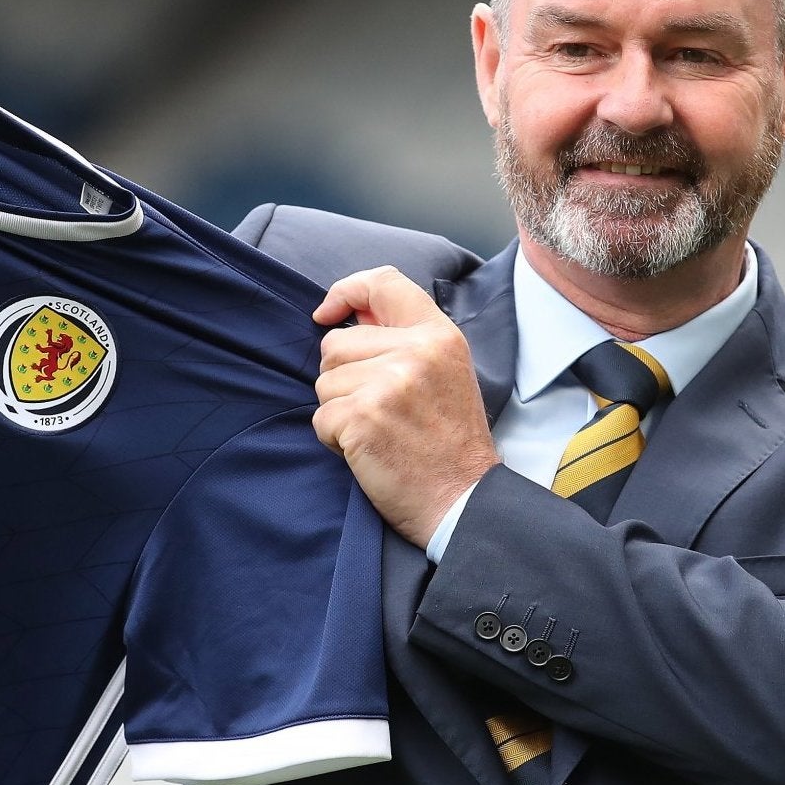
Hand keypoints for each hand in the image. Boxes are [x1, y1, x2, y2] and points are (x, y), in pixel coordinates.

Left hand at [311, 267, 500, 548]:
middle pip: (335, 343)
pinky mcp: (363, 417)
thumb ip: (403, 339)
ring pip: (324, 381)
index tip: (326, 314)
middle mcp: (416, 351)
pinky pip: (321, 417)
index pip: (383, 282)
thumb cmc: (450, 443)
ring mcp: (388, 383)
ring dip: (339, 410)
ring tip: (379, 431)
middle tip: (382, 411)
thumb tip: (347, 313)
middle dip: (343, 378)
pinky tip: (369, 450)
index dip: (345, 292)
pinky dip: (335, 439)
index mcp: (439, 335)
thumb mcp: (444, 374)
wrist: (463, 501)